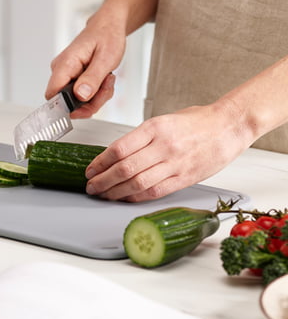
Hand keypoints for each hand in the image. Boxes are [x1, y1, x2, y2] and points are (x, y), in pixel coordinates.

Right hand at [44, 11, 124, 118]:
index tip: (88, 106)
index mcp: (65, 64)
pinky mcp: (72, 77)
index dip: (68, 107)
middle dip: (90, 102)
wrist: (108, 27)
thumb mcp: (105, 59)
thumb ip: (92, 79)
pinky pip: (81, 94)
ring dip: (96, 97)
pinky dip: (96, 92)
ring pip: (77, 100)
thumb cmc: (107, 36)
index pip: (53, 95)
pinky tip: (103, 80)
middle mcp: (61, 70)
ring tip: (107, 80)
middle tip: (105, 88)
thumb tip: (80, 96)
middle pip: (67, 102)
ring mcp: (66, 74)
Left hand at [84, 100, 250, 201]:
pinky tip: (125, 198)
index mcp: (154, 128)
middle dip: (103, 181)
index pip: (119, 149)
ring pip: (138, 183)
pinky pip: (156, 191)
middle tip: (91, 186)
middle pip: (125, 169)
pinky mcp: (185, 179)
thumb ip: (141, 137)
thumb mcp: (162, 120)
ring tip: (103, 195)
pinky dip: (137, 197)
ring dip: (116, 192)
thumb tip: (115, 153)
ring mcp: (175, 164)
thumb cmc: (195, 121)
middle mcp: (163, 147)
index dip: (100, 163)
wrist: (228, 126)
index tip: (89, 170)